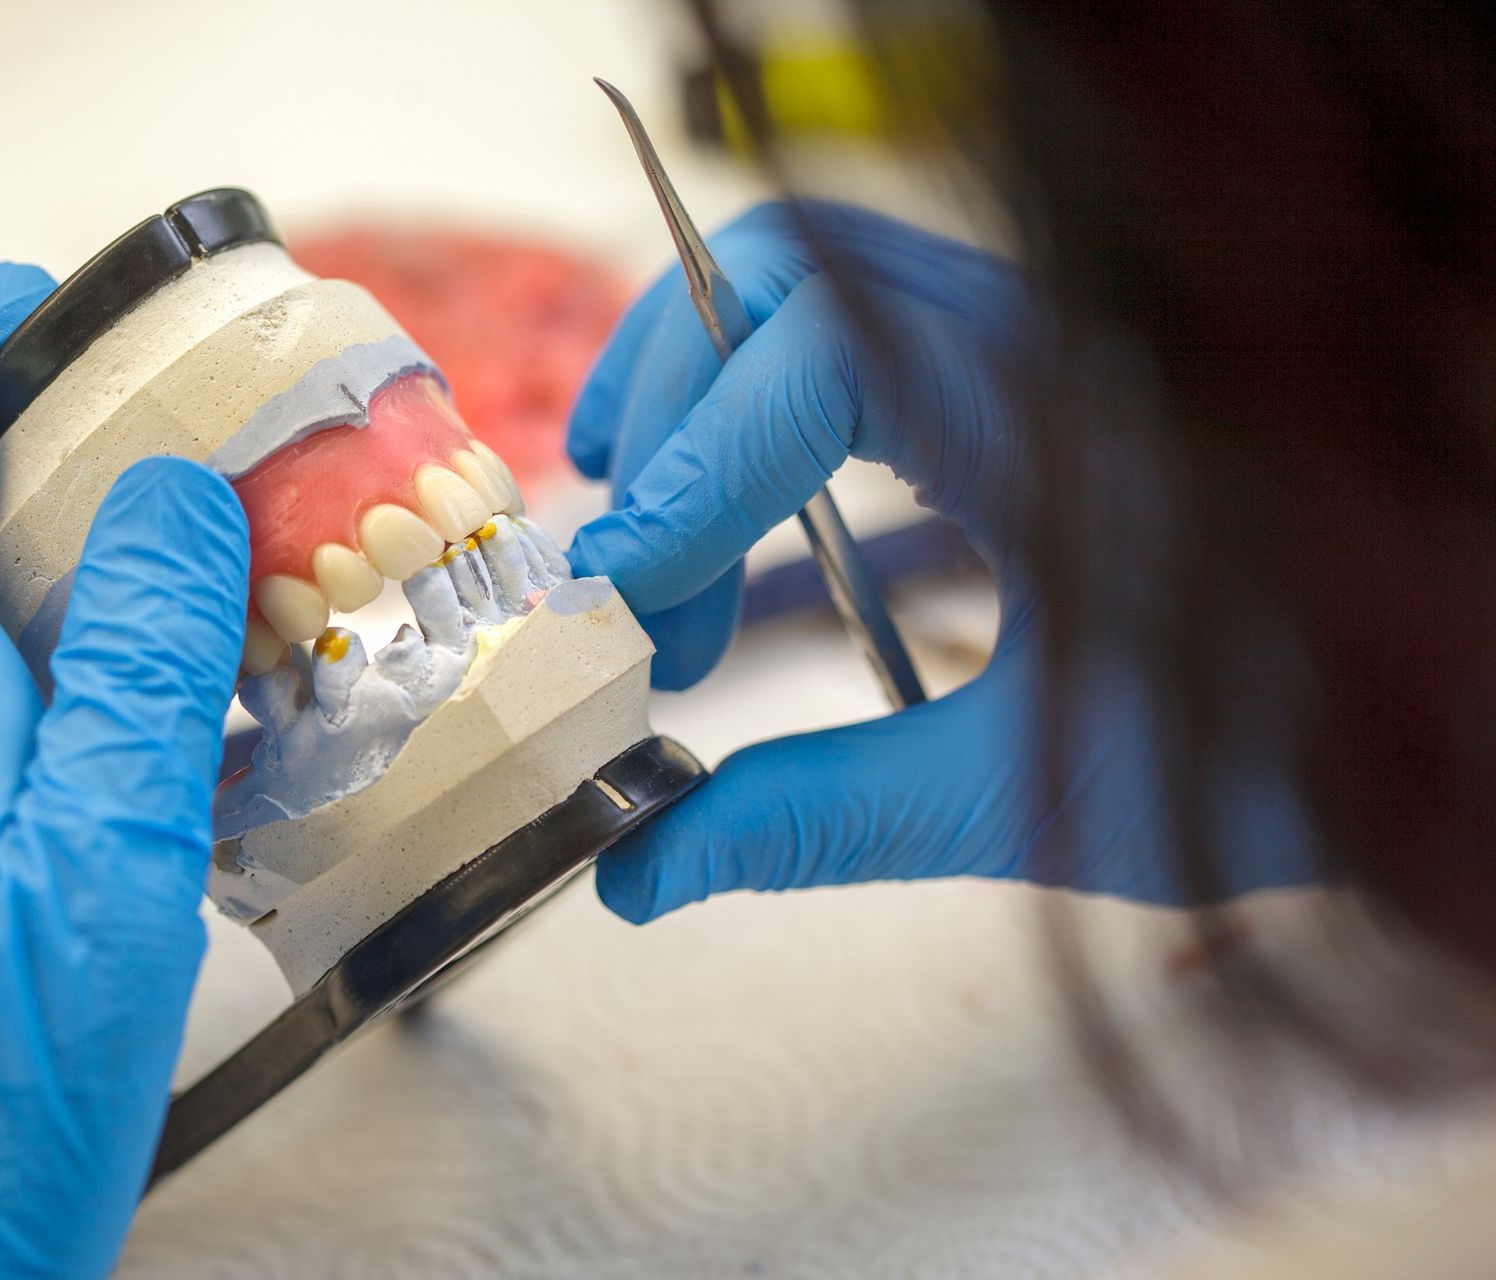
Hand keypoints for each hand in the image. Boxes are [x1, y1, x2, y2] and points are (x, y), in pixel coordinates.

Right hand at [568, 201, 1306, 920]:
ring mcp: (1028, 351)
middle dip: (668, 407)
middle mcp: (1038, 342)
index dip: (696, 462)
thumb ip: (833, 817)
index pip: (824, 350)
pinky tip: (720, 555)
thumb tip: (647, 869)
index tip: (627, 593)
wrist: (1442, 696)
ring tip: (646, 547)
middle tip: (625, 568)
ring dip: (699, 404)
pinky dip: (762, 434)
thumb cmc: (1295, 741)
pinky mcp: (1021, 389)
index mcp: (1059, 415)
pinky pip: (857, 359)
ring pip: (814, 292)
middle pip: (789, 272)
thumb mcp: (1046, 797)